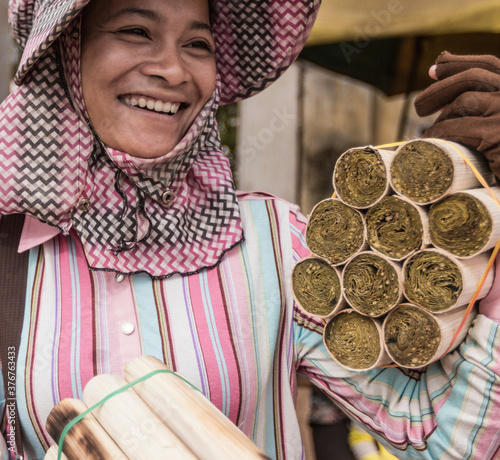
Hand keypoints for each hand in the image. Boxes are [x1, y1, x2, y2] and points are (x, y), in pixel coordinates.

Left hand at [414, 52, 499, 178]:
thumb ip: (485, 102)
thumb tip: (441, 86)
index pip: (490, 64)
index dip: (459, 63)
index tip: (434, 68)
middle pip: (473, 77)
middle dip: (440, 88)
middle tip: (420, 106)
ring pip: (463, 101)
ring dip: (441, 115)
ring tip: (429, 129)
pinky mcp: (496, 135)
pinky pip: (457, 127)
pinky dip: (440, 132)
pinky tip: (432, 140)